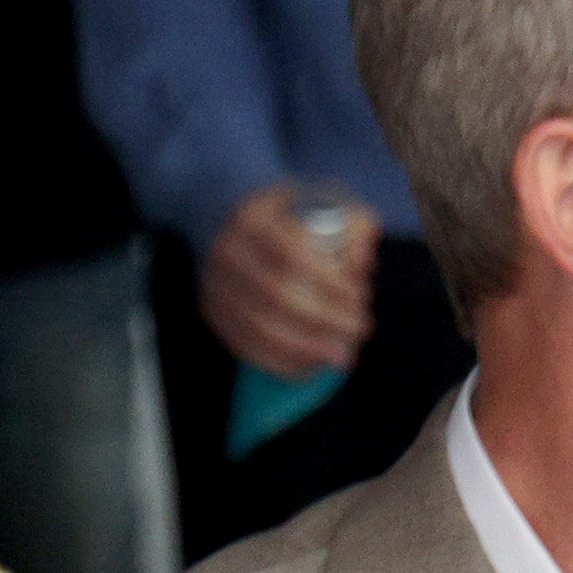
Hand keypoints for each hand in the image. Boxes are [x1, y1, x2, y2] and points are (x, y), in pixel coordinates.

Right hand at [198, 183, 375, 382]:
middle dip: (324, 319)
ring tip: (340, 354)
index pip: (293, 252)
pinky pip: (246, 348)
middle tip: (358, 328)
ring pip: (260, 328)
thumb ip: (352, 225)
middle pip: (277, 295)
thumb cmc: (289, 220)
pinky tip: (310, 368)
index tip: (358, 295)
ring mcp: (213, 284)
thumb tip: (361, 258)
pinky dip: (281, 363)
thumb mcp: (321, 204)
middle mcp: (225, 250)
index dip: (329, 280)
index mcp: (252, 216)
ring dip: (306, 348)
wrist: (232, 223)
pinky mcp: (212, 312)